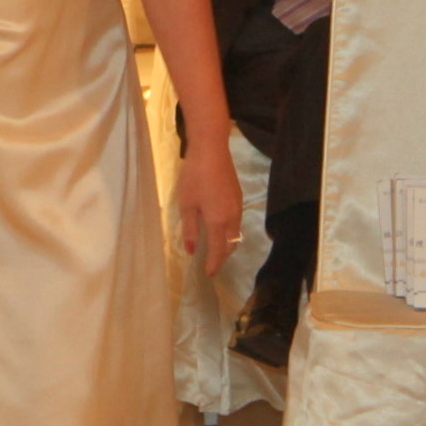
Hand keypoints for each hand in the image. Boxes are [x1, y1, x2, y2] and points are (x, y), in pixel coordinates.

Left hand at [172, 132, 244, 271]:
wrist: (211, 150)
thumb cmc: (194, 177)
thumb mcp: (187, 205)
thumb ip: (190, 229)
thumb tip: (193, 251)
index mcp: (218, 221)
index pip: (219, 251)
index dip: (214, 264)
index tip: (209, 274)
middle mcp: (232, 217)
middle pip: (231, 244)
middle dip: (223, 256)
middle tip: (212, 263)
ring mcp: (238, 206)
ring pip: (236, 233)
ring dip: (227, 244)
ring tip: (215, 248)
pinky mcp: (239, 197)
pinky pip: (237, 222)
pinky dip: (230, 231)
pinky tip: (220, 227)